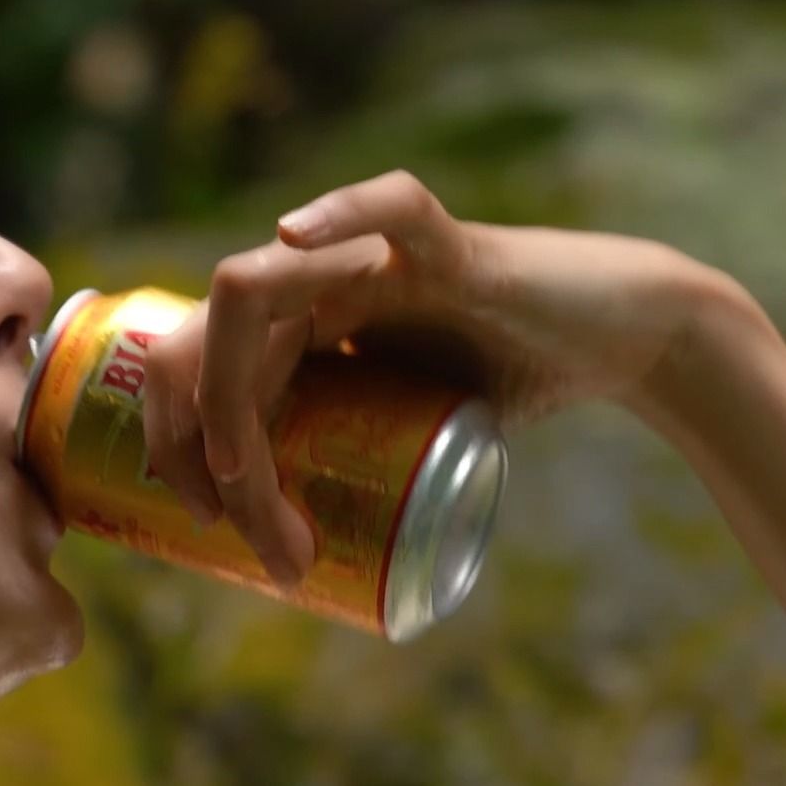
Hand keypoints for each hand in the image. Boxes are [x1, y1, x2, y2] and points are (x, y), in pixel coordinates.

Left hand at [134, 168, 741, 586]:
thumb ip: (345, 483)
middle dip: (187, 436)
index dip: (173, 442)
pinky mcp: (445, 243)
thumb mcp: (403, 450)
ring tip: (240, 469)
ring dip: (225, 384)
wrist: (611, 349)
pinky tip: (296, 235)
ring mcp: (370, 257)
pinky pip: (389, 205)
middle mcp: (314, 283)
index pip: (194, 366)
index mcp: (295, 327)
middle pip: (201, 335)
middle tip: (219, 522)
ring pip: (252, 291)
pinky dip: (339, 211)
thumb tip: (285, 580)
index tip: (198, 524)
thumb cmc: (505, 397)